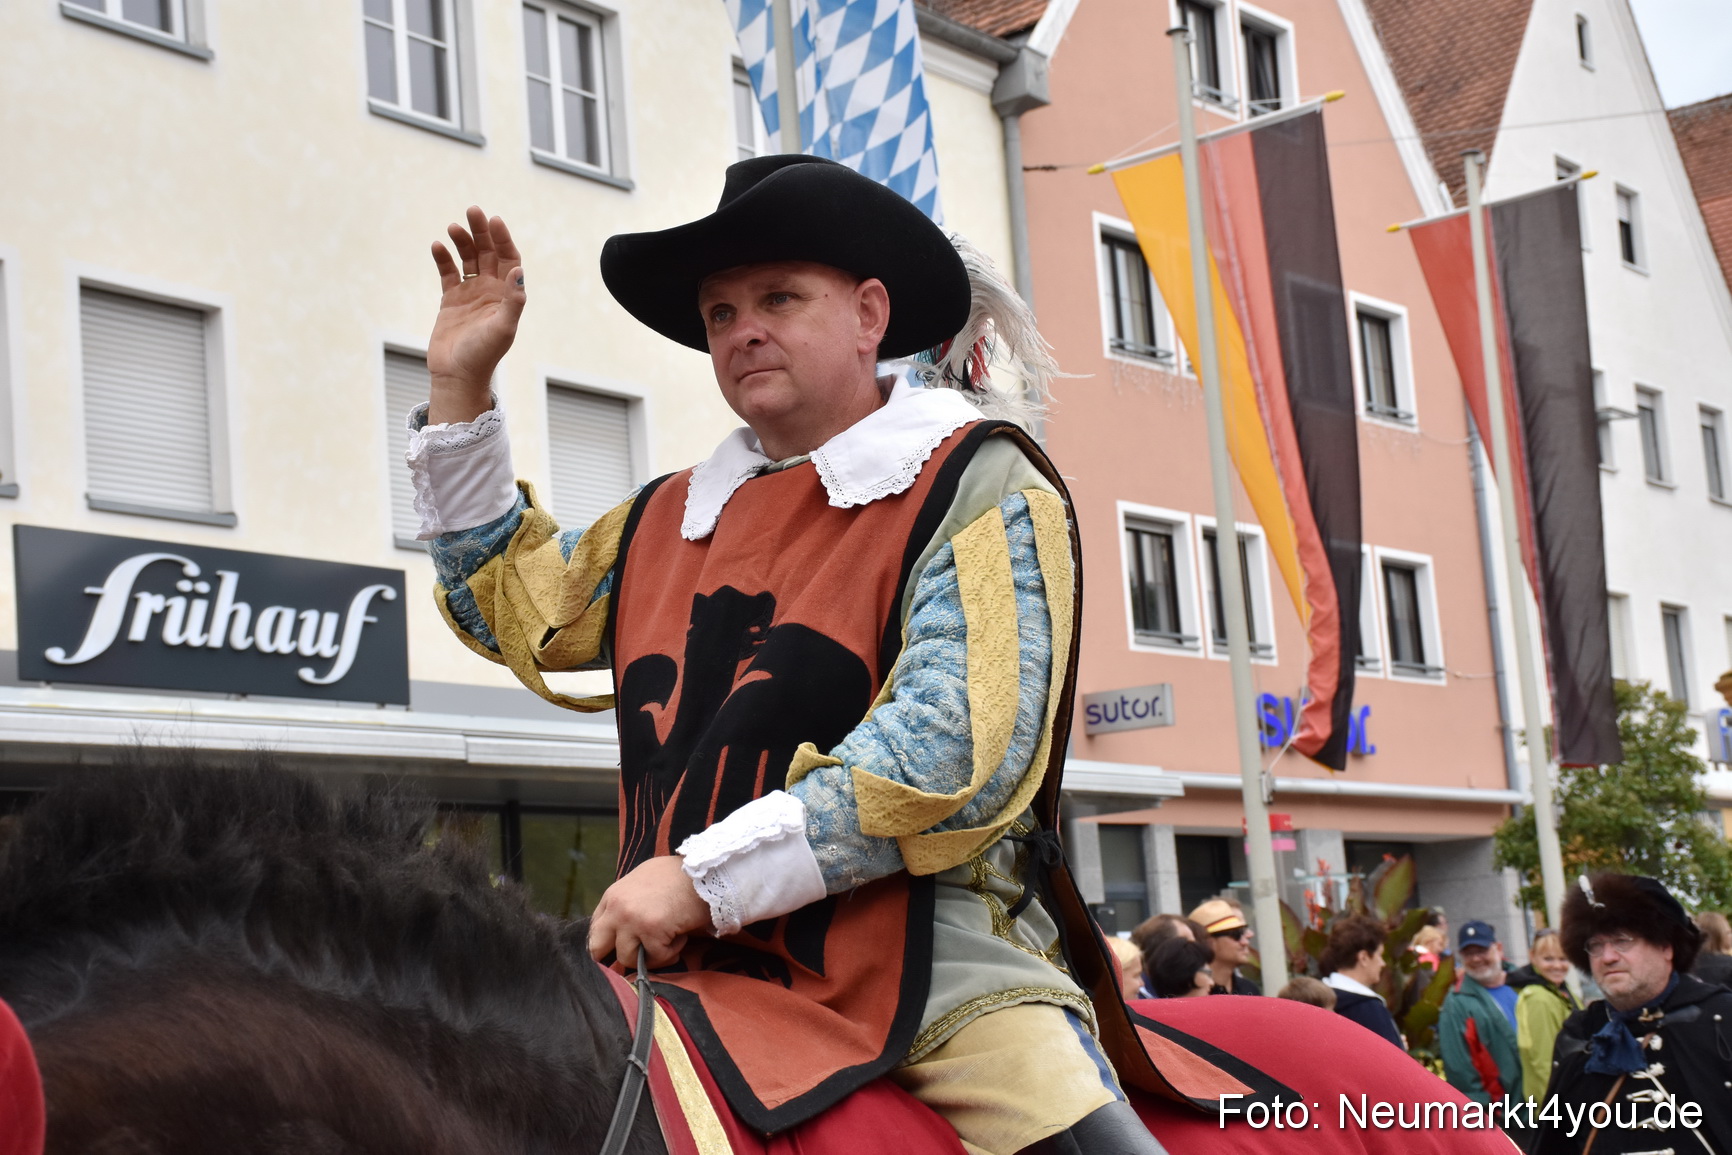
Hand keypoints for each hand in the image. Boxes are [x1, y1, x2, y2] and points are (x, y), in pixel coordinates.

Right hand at [427, 206, 525, 423]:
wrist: (457, 375)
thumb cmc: (484, 356)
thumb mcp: (503, 328)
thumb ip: (513, 301)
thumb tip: (519, 271)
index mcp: (507, 296)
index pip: (509, 259)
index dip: (503, 239)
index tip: (494, 220)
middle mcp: (491, 291)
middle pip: (488, 253)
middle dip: (482, 232)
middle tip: (472, 210)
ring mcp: (470, 294)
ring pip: (468, 259)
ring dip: (462, 241)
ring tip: (453, 227)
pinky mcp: (450, 300)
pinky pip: (448, 272)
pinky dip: (443, 259)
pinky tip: (438, 246)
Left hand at [587, 855, 712, 968]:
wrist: (703, 871)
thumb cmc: (677, 875)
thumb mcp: (642, 882)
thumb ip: (627, 904)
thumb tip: (622, 931)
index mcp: (612, 896)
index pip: (595, 930)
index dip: (609, 943)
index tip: (625, 948)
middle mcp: (617, 908)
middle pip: (596, 948)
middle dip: (615, 956)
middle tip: (637, 957)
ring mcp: (632, 920)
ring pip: (627, 958)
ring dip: (649, 956)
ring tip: (668, 942)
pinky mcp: (652, 930)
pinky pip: (657, 957)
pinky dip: (671, 953)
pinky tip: (682, 937)